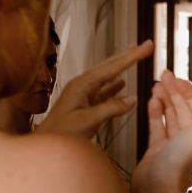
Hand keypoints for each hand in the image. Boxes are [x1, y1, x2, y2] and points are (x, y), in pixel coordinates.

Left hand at [35, 41, 151, 138]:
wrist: (45, 147)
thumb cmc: (60, 134)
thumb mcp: (87, 120)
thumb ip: (111, 108)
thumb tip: (133, 99)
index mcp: (82, 85)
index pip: (112, 67)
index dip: (131, 56)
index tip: (147, 46)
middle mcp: (82, 86)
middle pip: (109, 66)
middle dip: (128, 55)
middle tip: (145, 45)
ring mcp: (83, 96)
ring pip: (107, 77)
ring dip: (122, 67)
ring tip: (134, 57)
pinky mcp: (85, 107)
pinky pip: (103, 92)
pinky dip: (114, 87)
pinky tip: (122, 84)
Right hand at [133, 70, 191, 192]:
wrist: (158, 185)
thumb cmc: (180, 163)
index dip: (189, 91)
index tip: (178, 79)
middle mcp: (189, 138)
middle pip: (182, 109)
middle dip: (174, 91)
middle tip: (163, 75)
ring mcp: (172, 143)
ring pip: (169, 115)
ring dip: (164, 99)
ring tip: (156, 85)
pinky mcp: (157, 148)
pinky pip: (157, 126)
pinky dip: (155, 113)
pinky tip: (152, 101)